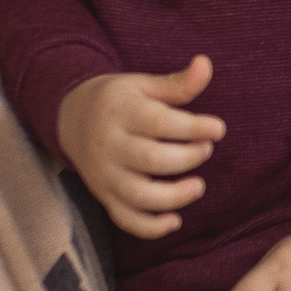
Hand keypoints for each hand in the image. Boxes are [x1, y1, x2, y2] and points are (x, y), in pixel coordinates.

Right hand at [55, 58, 223, 239]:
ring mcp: (104, 174)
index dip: (192, 127)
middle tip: (206, 150)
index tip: (218, 128)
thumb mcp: (143, 85)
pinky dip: (150, 227)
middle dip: (187, 158)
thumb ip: (177, 83)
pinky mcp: (103, 195)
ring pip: (138, 195)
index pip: (158, 123)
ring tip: (198, 186)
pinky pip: (124, 219)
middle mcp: (109, 145)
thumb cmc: (119, 100)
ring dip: (174, 197)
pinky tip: (175, 221)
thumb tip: (206, 63)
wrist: (72, 118)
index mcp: (120, 112)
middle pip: (151, 160)